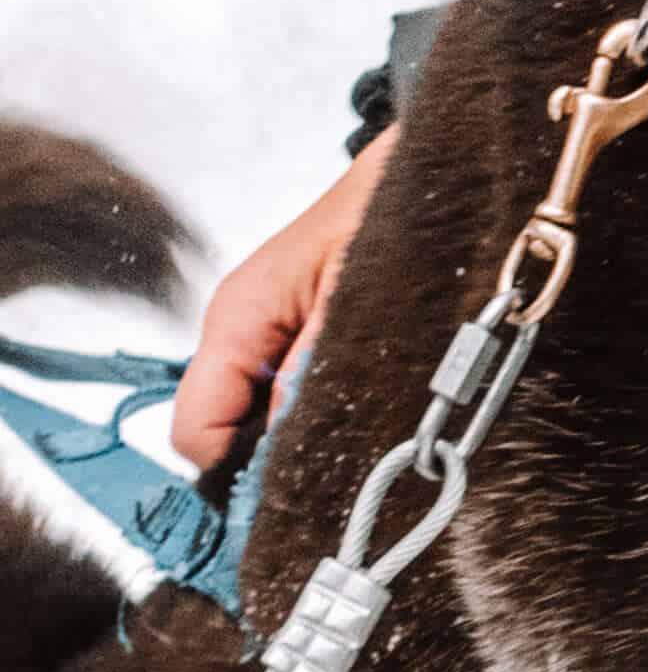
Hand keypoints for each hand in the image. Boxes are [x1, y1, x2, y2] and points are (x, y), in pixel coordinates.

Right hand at [170, 131, 393, 469]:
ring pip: (262, 427)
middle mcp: (241, 333)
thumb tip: (283, 448)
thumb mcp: (355, 299)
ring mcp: (270, 339)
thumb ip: (313, 372)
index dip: (235, 478)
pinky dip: (325, 421)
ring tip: (368, 447)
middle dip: (273, 469)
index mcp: (236, 319)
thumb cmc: (391, 213)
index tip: (292, 500)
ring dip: (306, 446)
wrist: (427, 171)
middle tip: (343, 481)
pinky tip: (373, 419)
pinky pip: (294, 402)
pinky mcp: (301, 341)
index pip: (196, 433)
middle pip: (226, 439)